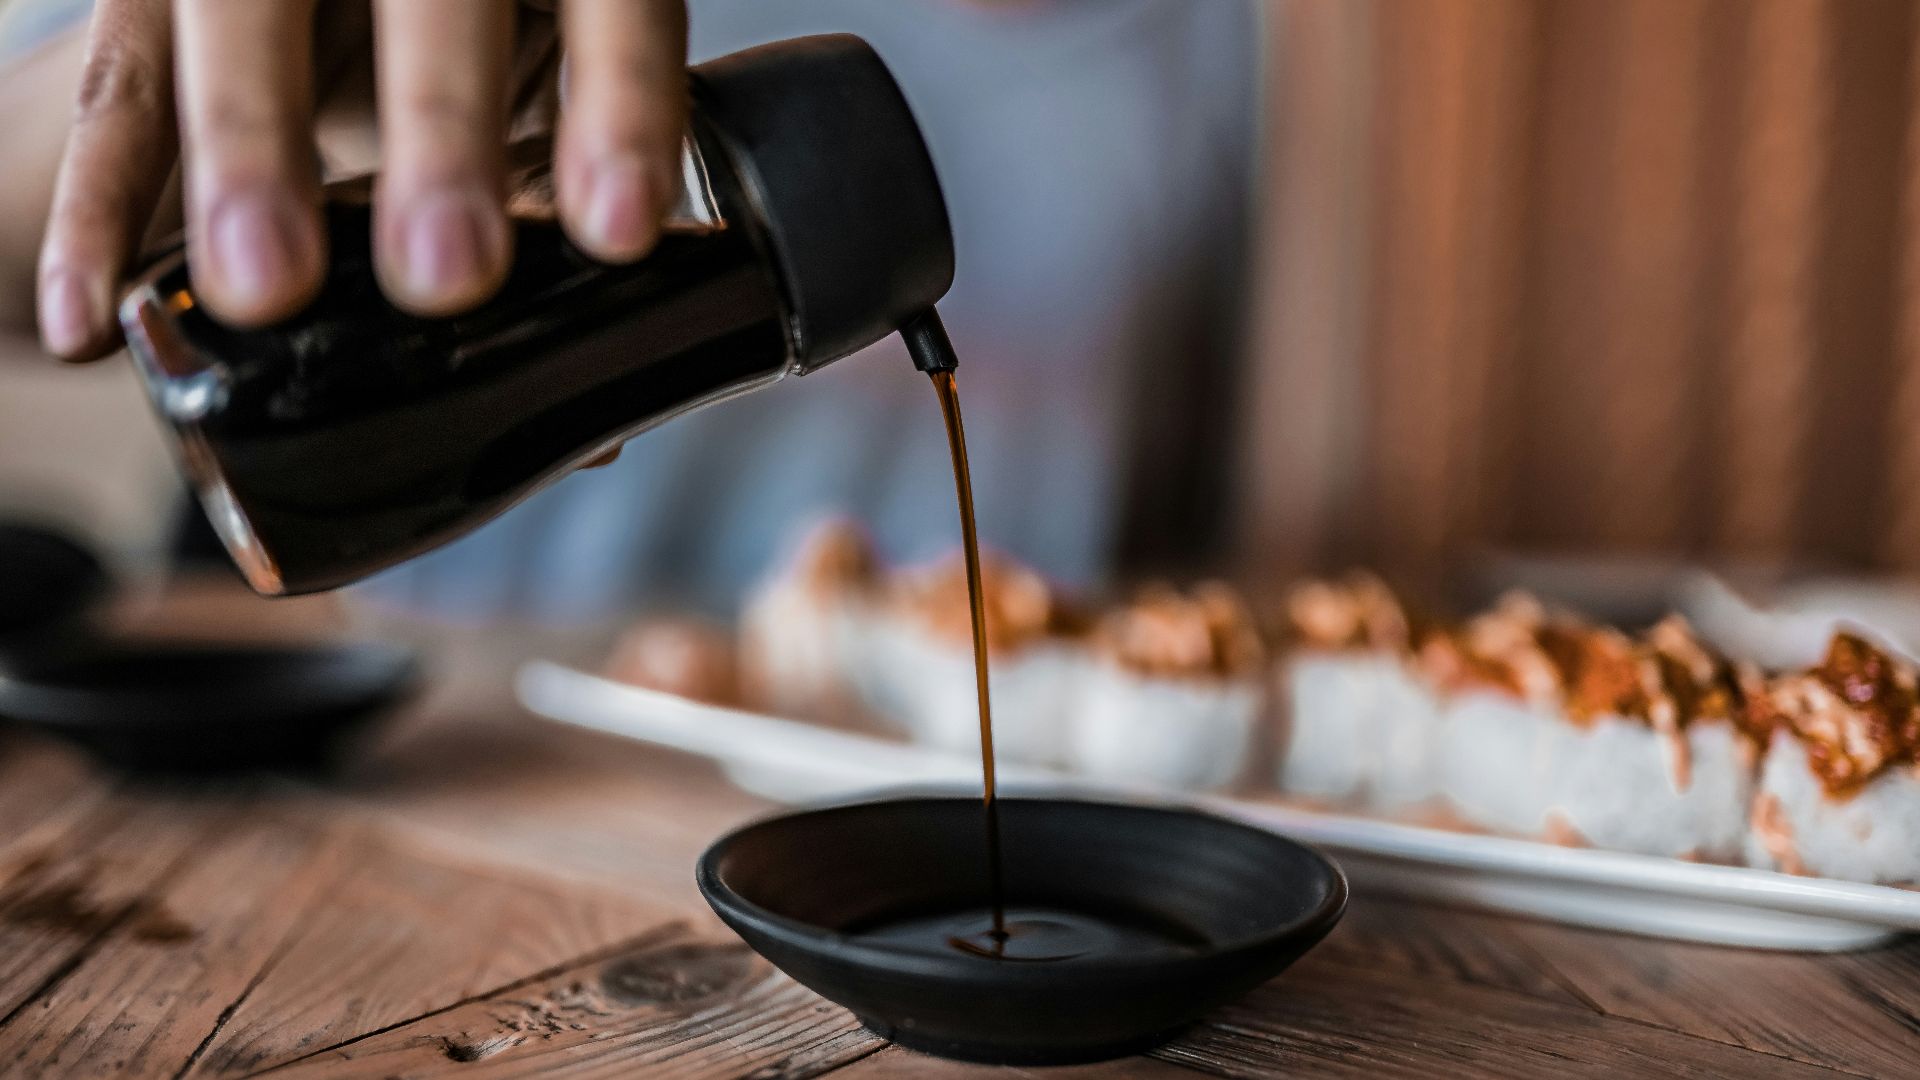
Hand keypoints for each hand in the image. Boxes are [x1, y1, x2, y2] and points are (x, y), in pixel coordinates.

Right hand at [35, 0, 688, 360]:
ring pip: (242, 18)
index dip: (622, 111)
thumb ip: (557, 215)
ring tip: (262, 289)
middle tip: (447, 276)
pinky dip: (97, 205)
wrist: (328, 16)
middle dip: (442, 131)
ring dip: (251, 152)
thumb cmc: (462, 66)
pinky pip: (117, 92)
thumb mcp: (529, 109)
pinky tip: (90, 315)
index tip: (619, 232)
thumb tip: (589, 427)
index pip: (610, 2)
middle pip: (429, 1)